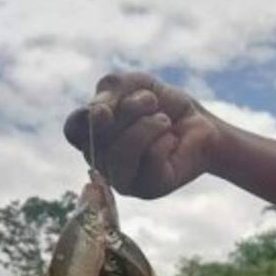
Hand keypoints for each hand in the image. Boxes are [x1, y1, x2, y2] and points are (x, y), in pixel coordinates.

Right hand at [63, 72, 224, 198]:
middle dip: (129, 110)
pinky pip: (149, 158)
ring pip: (121, 151)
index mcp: (92, 137)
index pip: (73, 128)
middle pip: (99, 136)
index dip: (86, 117)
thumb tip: (96, 114)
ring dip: (149, 126)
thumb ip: (110, 91)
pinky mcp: (147, 189)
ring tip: (164, 121)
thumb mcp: (137, 85)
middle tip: (151, 101)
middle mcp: (101, 161)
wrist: (201, 124)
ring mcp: (121, 180)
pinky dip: (164, 140)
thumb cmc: (165, 106)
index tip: (106, 107)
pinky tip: (171, 143)